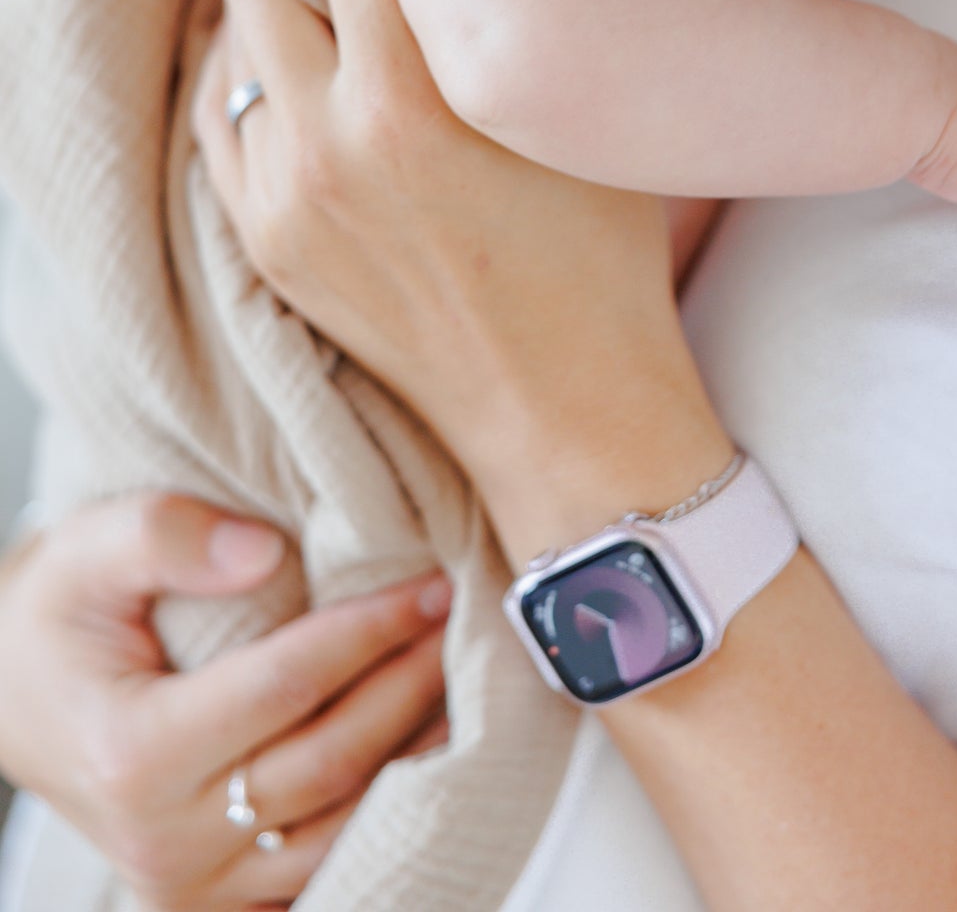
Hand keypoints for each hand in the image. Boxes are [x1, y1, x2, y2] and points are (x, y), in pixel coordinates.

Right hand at [0, 494, 450, 910]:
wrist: (15, 693)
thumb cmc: (59, 617)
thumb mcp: (88, 547)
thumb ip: (168, 533)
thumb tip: (268, 552)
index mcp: (133, 755)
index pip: (287, 686)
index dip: (370, 632)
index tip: (430, 584)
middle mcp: (164, 839)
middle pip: (330, 762)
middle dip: (409, 684)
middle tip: (460, 616)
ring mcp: (191, 886)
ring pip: (341, 825)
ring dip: (413, 749)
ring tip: (456, 673)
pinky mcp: (214, 902)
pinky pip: (321, 866)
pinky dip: (380, 808)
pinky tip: (420, 747)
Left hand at [195, 0, 729, 569]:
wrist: (566, 408)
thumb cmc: (609, 249)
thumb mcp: (607, 105)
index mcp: (418, 94)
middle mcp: (333, 138)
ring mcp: (286, 196)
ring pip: (236, 41)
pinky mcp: (266, 242)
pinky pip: (225, 119)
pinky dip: (247, 66)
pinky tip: (284, 39)